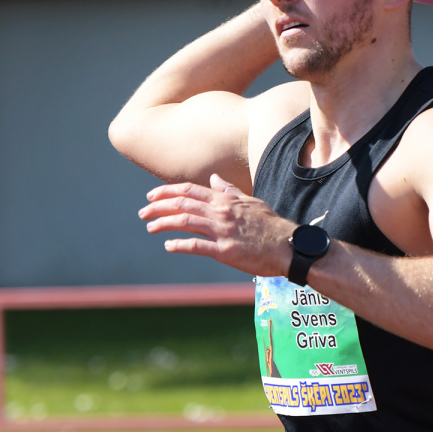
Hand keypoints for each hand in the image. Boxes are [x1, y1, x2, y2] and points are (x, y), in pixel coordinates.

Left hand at [138, 174, 294, 276]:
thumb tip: (213, 179)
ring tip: (150, 227)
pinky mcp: (225, 252)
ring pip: (184, 222)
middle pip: (182, 205)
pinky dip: (179, 245)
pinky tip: (168, 246)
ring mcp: (222, 231)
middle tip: (143, 213)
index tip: (151, 195)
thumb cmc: (271, 225)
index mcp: (226, 200)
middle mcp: (221, 212)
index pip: (189, 191)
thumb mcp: (251, 202)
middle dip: (158, 206)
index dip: (167, 192)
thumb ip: (229, 191)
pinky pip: (197, 246)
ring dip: (163, 223)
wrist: (289, 246)